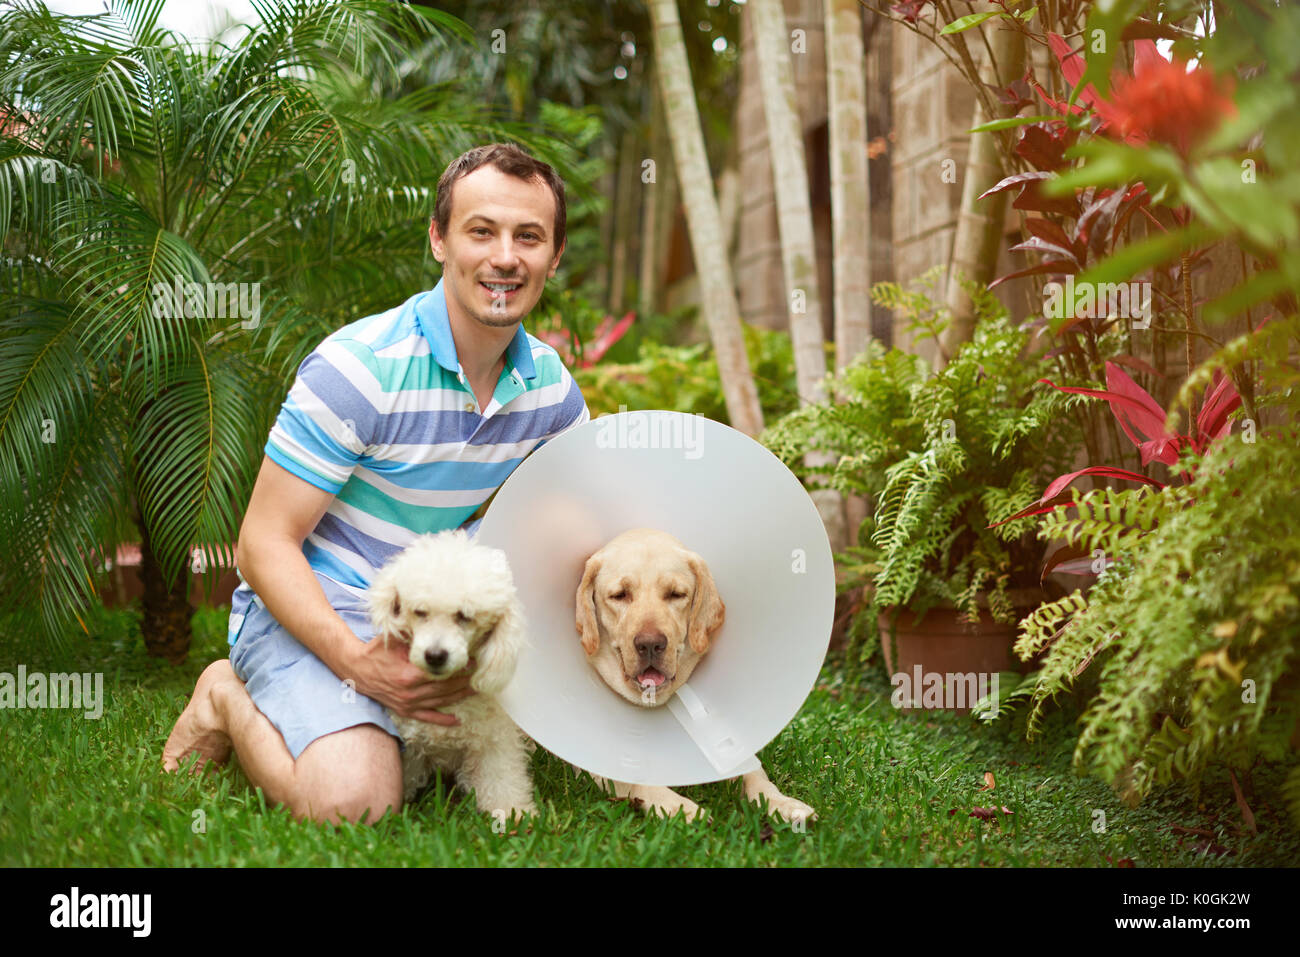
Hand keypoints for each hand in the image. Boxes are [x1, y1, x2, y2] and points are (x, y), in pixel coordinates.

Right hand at [346, 636, 476, 725]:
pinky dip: (442, 720)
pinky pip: (427, 717)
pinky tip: (456, 720)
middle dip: (464, 680)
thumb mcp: (396, 639)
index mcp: (409, 674)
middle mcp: (410, 692)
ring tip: (475, 689)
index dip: (458, 668)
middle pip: (444, 687)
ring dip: (459, 696)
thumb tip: (436, 627)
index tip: (472, 661)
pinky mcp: (404, 710)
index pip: (441, 672)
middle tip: (479, 674)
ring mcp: (407, 703)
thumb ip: (416, 635)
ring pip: (440, 701)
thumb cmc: (377, 651)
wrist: (356, 669)